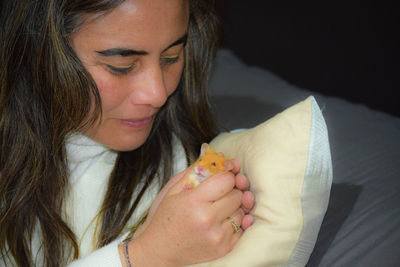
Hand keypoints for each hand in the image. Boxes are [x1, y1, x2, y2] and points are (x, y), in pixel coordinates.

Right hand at [125, 161, 249, 266]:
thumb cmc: (165, 218)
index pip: (227, 179)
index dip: (225, 176)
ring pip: (242, 212)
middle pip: (237, 195)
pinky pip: (242, 229)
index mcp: (194, 201)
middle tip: (217, 194)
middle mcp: (208, 219)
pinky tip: (221, 221)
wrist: (159, 250)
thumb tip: (218, 154)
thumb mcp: (174, 189)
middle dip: (230, 191)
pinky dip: (235, 223)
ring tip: (217, 209)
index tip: (220, 178)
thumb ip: (196, 169)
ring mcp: (217, 236)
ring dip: (233, 208)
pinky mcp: (224, 248)